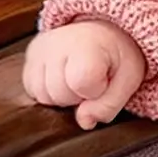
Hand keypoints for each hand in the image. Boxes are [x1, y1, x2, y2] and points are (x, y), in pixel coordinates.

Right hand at [22, 20, 145, 129]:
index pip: (80, 84)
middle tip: (91, 81)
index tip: (104, 80)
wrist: (104, 33)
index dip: (96, 91)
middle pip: (58, 94)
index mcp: (85, 45)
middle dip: (78, 97)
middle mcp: (56, 43)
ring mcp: (39, 49)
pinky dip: (48, 91)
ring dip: (61, 96)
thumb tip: (85, 123)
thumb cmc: (118, 56)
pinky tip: (64, 80)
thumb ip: (109, 105)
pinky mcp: (29, 55)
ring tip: (77, 80)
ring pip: (42, 95)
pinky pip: (31, 89)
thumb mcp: (128, 80)